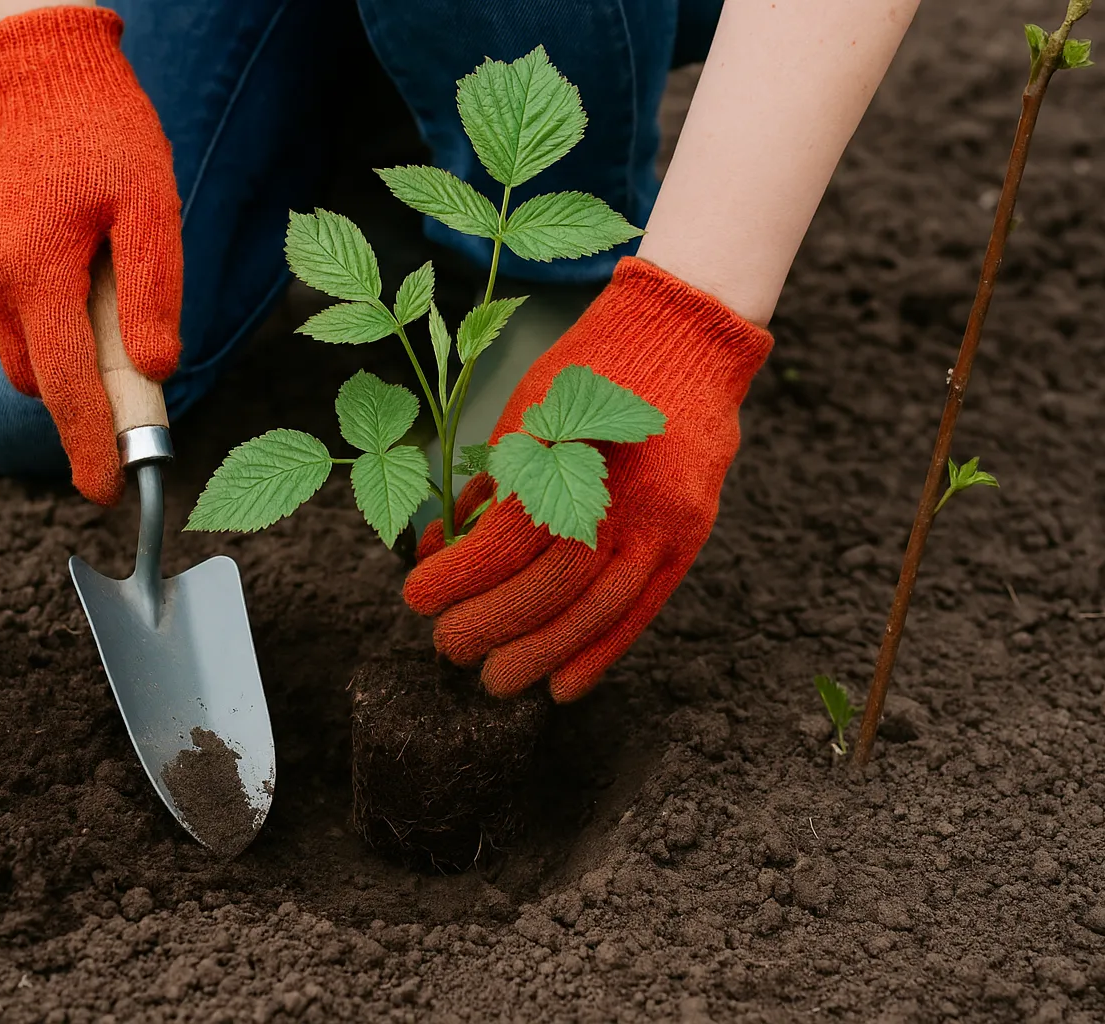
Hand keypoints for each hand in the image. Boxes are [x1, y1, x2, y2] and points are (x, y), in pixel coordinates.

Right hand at [0, 6, 181, 503]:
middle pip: (41, 377)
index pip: (65, 387)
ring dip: (71, 357)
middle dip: (83, 404)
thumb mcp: (150, 207)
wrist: (42, 59)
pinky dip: (56, 321)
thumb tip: (156, 372)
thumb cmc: (105, 128)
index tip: (107, 495)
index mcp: (33, 272)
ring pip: (28, 344)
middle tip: (138, 406)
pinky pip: (20, 308)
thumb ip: (152, 293)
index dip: (89, 446)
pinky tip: (93, 282)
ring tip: (121, 323)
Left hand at [404, 258, 771, 701]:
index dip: (455, 578)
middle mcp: (621, 490)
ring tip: (499, 681)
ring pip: (596, 607)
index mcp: (568, 449)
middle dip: (491, 625)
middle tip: (449, 648)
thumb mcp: (528, 409)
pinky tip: (564, 685)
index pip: (504, 538)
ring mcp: (663, 518)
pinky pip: (644, 609)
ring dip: (541, 654)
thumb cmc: (590, 369)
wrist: (684, 336)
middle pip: (549, 585)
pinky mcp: (689, 534)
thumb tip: (446, 546)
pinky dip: (602, 652)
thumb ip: (493, 483)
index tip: (416, 599)